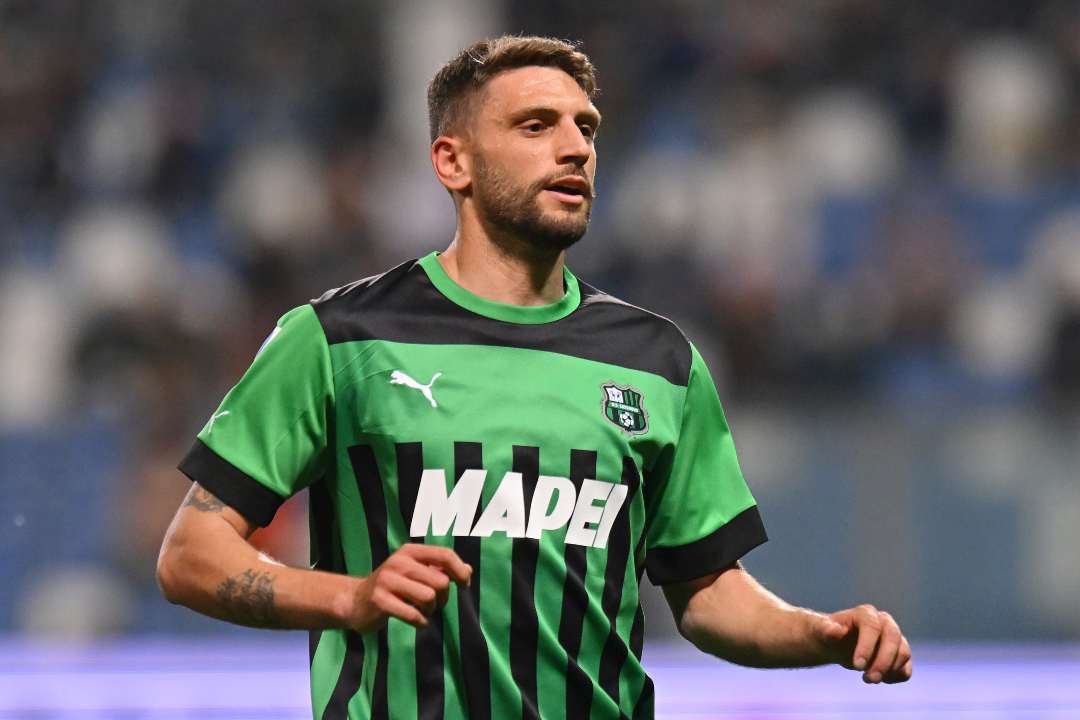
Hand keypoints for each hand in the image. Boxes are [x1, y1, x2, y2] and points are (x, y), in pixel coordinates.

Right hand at [348, 544, 471, 631]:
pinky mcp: (380, 600)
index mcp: (410, 551)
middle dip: (443, 598)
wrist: (355, 601)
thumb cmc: (393, 586)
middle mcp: (399, 562)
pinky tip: (417, 621)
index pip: (445, 555)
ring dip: (430, 610)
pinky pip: (413, 614)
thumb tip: (468, 570)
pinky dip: (421, 622)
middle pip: (440, 581)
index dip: (460, 571)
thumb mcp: (415, 572)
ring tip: (422, 611)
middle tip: (434, 604)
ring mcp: (388, 580)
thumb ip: (440, 569)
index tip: (464, 585)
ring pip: (429, 597)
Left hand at [813, 604, 911, 683]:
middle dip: (883, 661)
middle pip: (893, 639)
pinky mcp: (899, 655)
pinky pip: (906, 667)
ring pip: (904, 653)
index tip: (857, 666)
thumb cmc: (826, 634)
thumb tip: (837, 630)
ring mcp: (894, 639)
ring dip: (890, 670)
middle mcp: (884, 622)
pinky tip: (882, 680)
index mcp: (866, 614)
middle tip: (868, 679)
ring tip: (869, 679)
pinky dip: (897, 676)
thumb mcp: (821, 632)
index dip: (867, 646)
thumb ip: (827, 630)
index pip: (872, 627)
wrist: (834, 643)